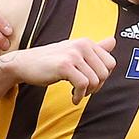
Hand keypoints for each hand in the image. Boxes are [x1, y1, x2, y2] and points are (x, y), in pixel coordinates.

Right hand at [0, 37, 116, 104]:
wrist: (24, 64)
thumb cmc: (50, 60)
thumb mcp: (74, 52)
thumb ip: (95, 48)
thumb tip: (113, 40)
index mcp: (87, 42)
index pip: (111, 63)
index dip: (103, 77)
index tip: (92, 83)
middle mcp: (82, 45)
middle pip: (105, 73)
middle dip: (97, 87)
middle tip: (84, 90)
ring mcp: (73, 54)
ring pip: (95, 80)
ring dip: (87, 93)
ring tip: (77, 93)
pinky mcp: (64, 65)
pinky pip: (83, 85)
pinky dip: (80, 95)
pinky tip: (73, 97)